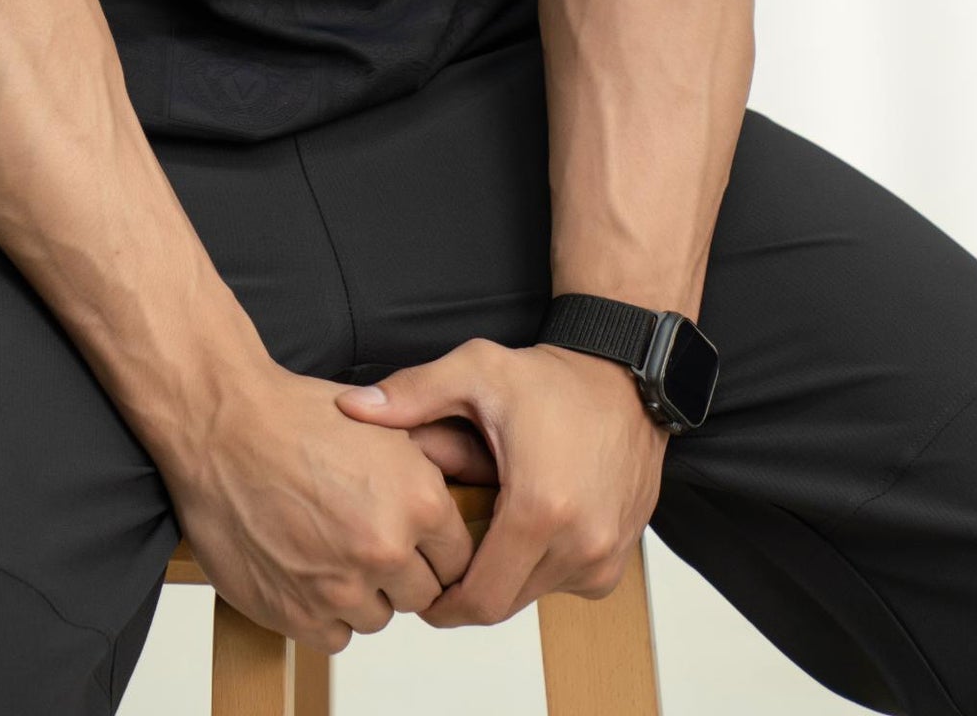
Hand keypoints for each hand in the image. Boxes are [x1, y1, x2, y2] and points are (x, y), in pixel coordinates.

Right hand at [156, 360, 476, 653]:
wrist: (223, 427)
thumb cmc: (295, 417)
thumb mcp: (383, 425)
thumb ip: (427, 471)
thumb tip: (457, 496)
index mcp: (419, 499)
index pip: (458, 559)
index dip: (434, 548)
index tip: (415, 541)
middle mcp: (387, 548)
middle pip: (421, 593)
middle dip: (400, 570)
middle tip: (366, 539)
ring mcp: (341, 586)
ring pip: (378, 616)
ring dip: (361, 592)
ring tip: (330, 549)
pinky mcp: (297, 613)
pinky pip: (335, 636)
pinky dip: (324, 612)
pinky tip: (307, 570)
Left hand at [335, 340, 666, 625]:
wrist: (625, 378)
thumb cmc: (552, 378)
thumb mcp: (477, 371)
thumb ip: (411, 394)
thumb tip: (351, 408)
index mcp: (537, 511)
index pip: (478, 600)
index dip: (441, 603)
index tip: (421, 585)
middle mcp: (578, 544)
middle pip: (503, 604)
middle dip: (468, 589)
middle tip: (443, 560)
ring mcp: (603, 556)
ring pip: (532, 595)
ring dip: (504, 575)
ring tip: (485, 527)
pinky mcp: (615, 559)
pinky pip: (564, 583)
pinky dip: (539, 566)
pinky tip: (524, 524)